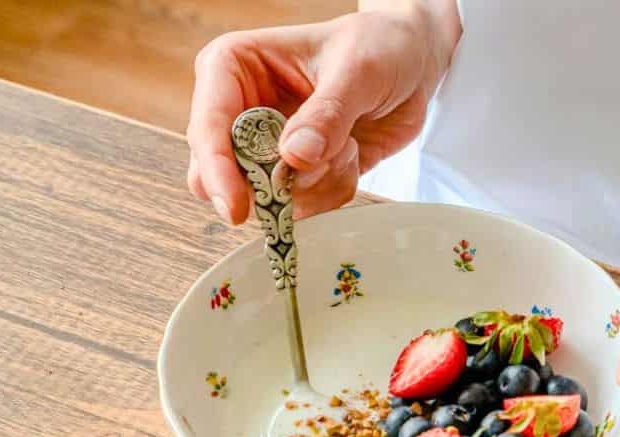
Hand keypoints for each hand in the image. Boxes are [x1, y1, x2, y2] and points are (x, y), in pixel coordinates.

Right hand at [186, 5, 456, 222]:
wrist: (412, 61)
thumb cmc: (379, 45)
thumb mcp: (358, 70)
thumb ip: (327, 113)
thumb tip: (293, 158)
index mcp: (232, 68)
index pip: (207, 127)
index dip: (217, 171)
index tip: (238, 207)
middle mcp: (238, 111)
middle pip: (217, 175)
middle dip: (271, 185)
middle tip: (318, 168)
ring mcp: (264, 147)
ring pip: (262, 199)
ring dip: (314, 185)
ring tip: (347, 143)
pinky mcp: (292, 173)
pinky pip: (299, 208)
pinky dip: (332, 191)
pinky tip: (352, 154)